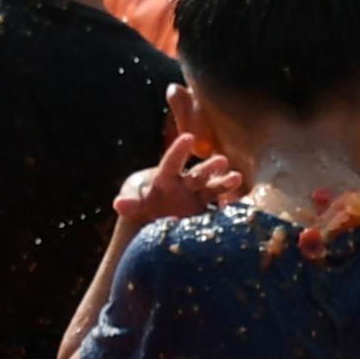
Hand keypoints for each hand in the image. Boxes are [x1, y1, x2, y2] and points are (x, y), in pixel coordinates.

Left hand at [116, 133, 240, 225]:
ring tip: (236, 178)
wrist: (156, 221)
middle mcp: (185, 185)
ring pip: (212, 188)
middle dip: (209, 167)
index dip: (179, 151)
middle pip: (197, 174)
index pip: (171, 162)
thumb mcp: (136, 204)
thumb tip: (119, 204)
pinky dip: (229, 207)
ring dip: (223, 183)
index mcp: (166, 179)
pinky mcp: (207, 214)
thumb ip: (131, 203)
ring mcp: (198, 199)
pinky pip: (219, 209)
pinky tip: (240, 205)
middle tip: (222, 160)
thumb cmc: (143, 206)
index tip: (189, 137)